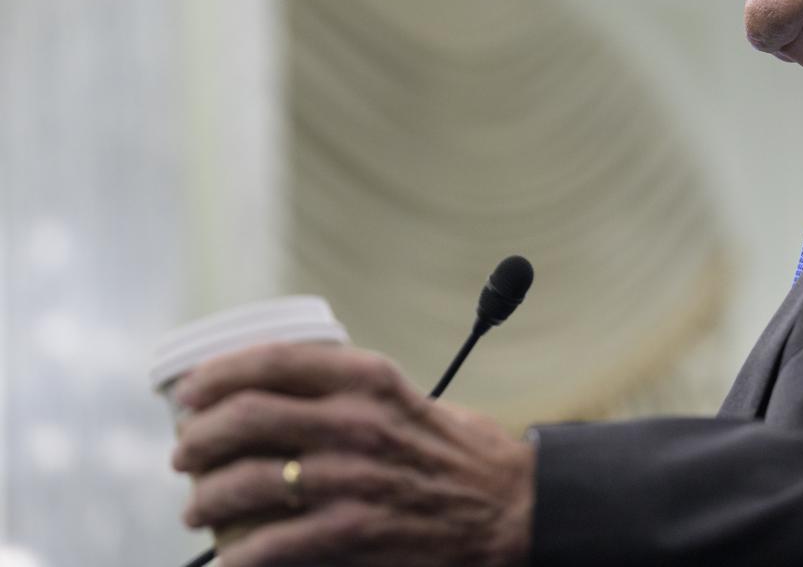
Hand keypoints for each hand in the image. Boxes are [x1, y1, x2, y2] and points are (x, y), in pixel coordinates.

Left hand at [170, 343, 533, 566]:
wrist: (511, 508)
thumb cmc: (459, 452)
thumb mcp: (408, 396)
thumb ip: (352, 390)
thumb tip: (283, 391)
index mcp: (368, 379)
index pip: (273, 361)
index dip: (218, 373)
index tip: (190, 390)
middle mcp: (355, 422)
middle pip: (244, 418)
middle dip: (197, 437)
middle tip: (184, 453)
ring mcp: (351, 479)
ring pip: (244, 482)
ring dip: (204, 497)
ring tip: (196, 506)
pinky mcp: (352, 534)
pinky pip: (269, 546)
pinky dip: (236, 557)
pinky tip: (227, 561)